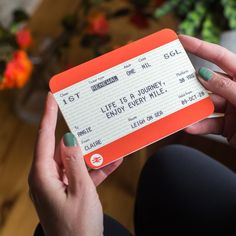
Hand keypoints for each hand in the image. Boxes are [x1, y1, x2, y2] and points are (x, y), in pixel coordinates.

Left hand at [28, 93, 122, 235]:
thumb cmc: (77, 227)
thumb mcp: (81, 190)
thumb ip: (75, 162)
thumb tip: (69, 137)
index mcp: (43, 175)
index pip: (44, 136)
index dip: (48, 114)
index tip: (52, 96)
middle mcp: (47, 177)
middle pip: (61, 147)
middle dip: (77, 134)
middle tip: (87, 118)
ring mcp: (58, 183)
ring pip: (74, 160)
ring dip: (91, 154)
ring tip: (107, 142)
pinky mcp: (69, 190)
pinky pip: (82, 173)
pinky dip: (96, 168)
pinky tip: (113, 161)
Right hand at [179, 35, 235, 147]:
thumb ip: (226, 86)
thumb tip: (203, 74)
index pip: (220, 57)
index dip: (201, 47)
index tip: (182, 40)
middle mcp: (235, 91)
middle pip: (209, 83)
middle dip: (192, 85)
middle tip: (174, 84)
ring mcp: (230, 108)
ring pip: (206, 105)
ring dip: (193, 110)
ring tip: (180, 110)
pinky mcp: (226, 125)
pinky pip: (209, 123)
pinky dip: (199, 126)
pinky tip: (190, 126)